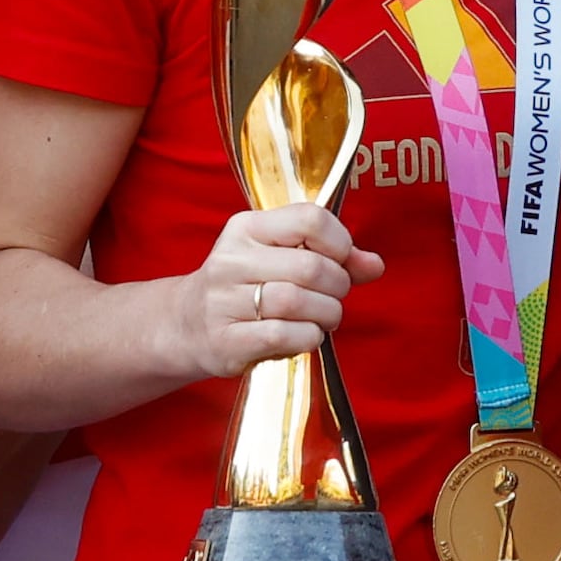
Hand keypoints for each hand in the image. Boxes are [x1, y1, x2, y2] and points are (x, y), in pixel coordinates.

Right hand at [166, 203, 375, 389]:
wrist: (185, 326)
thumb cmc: (246, 287)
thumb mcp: (280, 258)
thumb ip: (332, 257)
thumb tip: (374, 264)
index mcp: (246, 228)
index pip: (310, 219)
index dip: (340, 242)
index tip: (342, 260)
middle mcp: (231, 260)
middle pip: (310, 267)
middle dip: (338, 286)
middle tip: (335, 296)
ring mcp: (223, 301)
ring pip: (298, 302)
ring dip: (326, 314)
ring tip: (324, 317)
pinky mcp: (225, 341)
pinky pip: (283, 335)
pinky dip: (308, 337)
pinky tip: (306, 335)